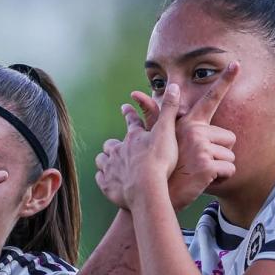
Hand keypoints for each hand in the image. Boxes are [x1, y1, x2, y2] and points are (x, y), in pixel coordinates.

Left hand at [94, 83, 181, 209]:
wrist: (146, 189)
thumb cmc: (159, 161)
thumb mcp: (167, 132)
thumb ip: (169, 110)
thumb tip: (173, 85)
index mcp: (133, 137)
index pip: (131, 121)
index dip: (129, 113)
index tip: (125, 107)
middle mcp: (118, 150)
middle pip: (111, 144)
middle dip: (113, 145)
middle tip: (117, 147)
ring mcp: (111, 168)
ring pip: (102, 160)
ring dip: (106, 161)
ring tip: (110, 164)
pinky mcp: (107, 185)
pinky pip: (101, 179)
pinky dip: (104, 179)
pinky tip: (109, 181)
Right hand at [131, 62, 238, 209]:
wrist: (154, 192)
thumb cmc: (158, 166)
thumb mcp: (155, 138)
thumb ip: (151, 115)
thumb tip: (134, 94)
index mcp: (189, 123)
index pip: (210, 98)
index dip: (224, 80)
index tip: (236, 64)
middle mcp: (196, 131)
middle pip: (229, 137)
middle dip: (220, 152)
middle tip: (199, 162)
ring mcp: (201, 148)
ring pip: (230, 156)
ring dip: (220, 167)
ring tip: (199, 172)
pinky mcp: (207, 165)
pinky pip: (230, 170)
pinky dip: (222, 179)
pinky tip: (206, 181)